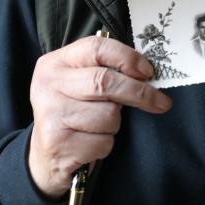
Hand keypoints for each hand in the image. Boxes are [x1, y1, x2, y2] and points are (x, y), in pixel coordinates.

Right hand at [27, 34, 171, 196]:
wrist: (44, 155)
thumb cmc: (71, 112)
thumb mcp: (78, 83)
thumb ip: (104, 71)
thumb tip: (146, 75)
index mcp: (55, 63)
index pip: (96, 48)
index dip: (128, 58)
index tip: (148, 73)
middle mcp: (48, 85)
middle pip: (105, 81)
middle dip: (139, 93)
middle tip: (160, 102)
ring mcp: (51, 115)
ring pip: (108, 115)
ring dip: (114, 124)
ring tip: (97, 127)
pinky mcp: (58, 144)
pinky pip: (103, 142)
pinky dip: (105, 145)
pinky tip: (89, 143)